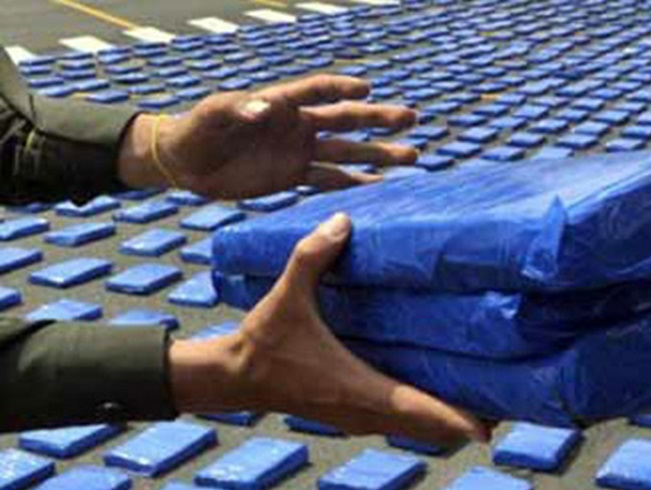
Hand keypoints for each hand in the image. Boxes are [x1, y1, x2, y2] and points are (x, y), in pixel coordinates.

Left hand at [119, 75, 417, 198]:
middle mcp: (298, 125)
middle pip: (346, 120)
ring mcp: (300, 151)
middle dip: (379, 119)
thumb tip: (263, 108)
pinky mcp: (294, 177)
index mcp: (281, 104)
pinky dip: (355, 184)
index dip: (340, 88)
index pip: (317, 91)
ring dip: (379, 155)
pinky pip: (331, 180)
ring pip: (348, 152)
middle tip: (412, 119)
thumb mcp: (213, 115)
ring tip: (412, 157)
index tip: (366, 88)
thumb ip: (238, 109)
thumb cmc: (197, 129)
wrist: (186, 162)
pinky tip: (380, 188)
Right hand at [168, 213, 489, 444]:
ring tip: (486, 405)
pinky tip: (441, 400)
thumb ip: (313, 256)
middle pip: (426, 429)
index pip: (415, 410)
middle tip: (508, 406)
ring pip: (414, 429)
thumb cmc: (262, 340)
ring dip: (446, 422)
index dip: (453, 421)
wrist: (232, 378)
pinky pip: (399, 422)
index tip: (487, 431)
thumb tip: (344, 220)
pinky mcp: (351, 416)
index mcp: (356, 388)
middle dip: (465, 422)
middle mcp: (362, 411)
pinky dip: (424, 418)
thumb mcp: (285, 295)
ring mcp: (357, 419)